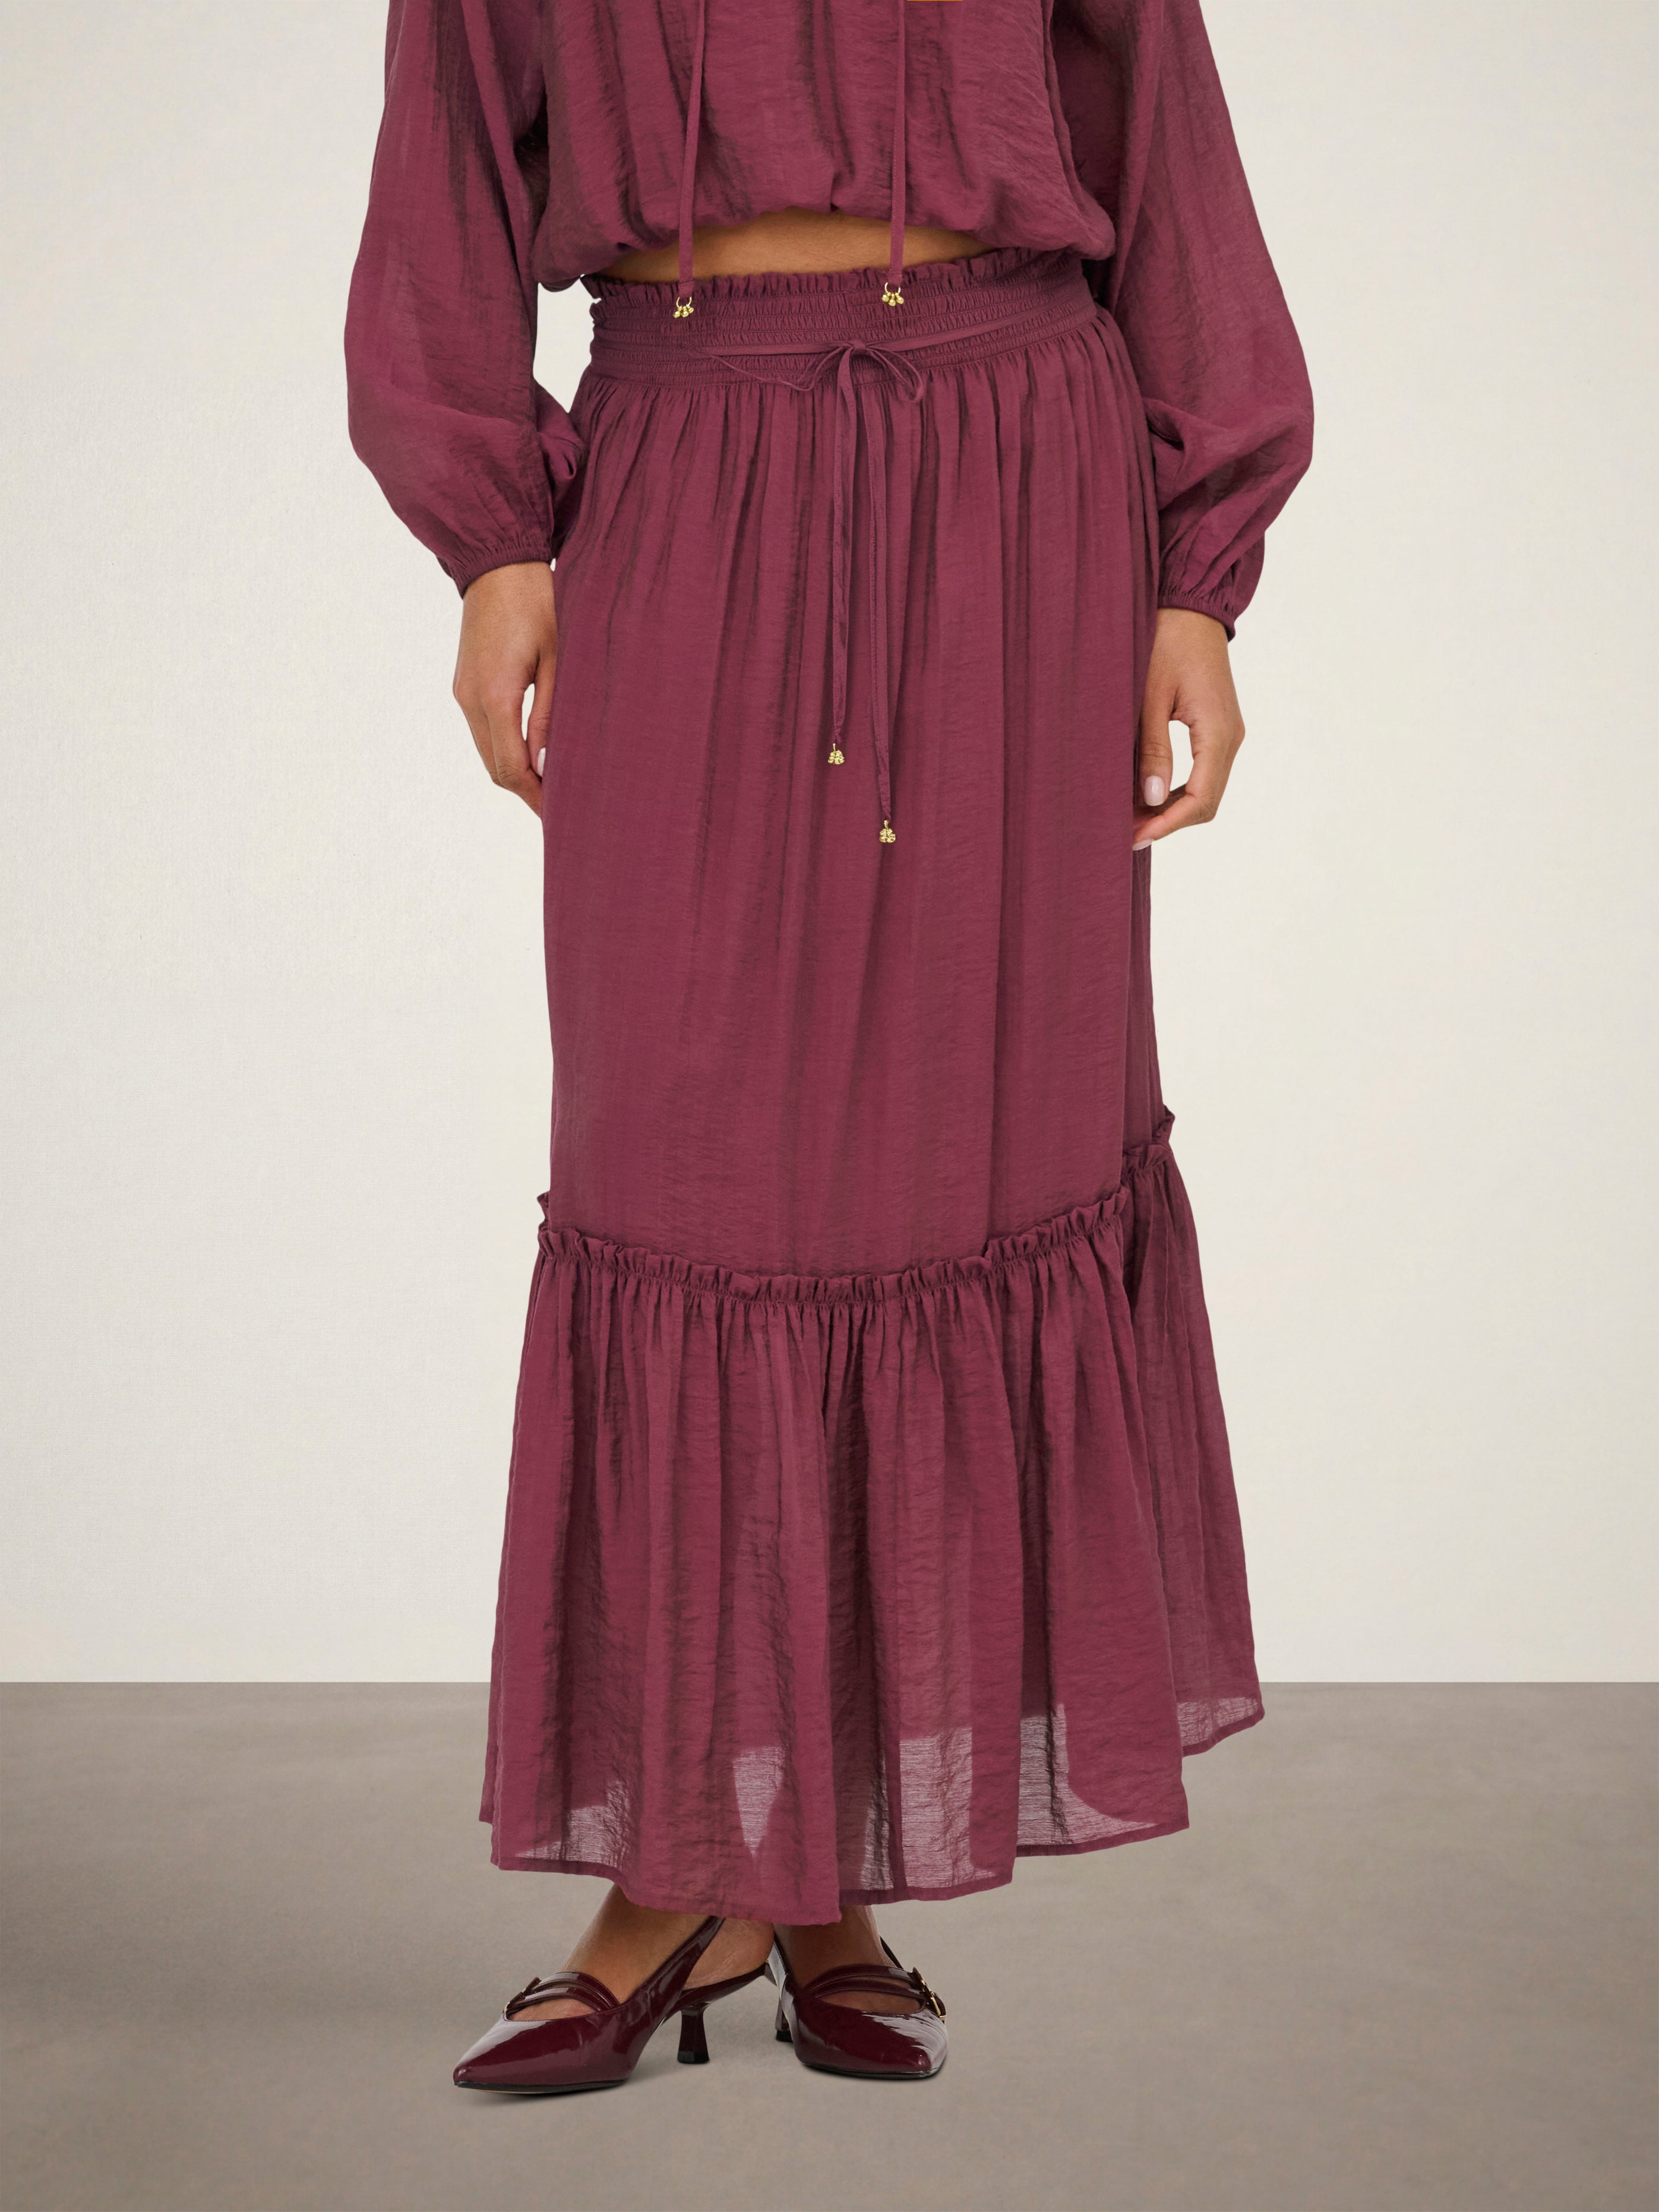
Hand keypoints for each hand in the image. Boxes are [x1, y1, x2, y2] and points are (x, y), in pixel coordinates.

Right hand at [452, 562, 557, 814]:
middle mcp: (471, 699)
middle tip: (563, 811)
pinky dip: (506, 751)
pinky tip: (533, 756)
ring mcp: (463, 692)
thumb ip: (551, 715)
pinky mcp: (464, 685)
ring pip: (487, 753)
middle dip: (527, 793)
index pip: (511, 768)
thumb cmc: (538, 603)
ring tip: (552, 788)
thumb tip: (546, 765)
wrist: (497, 563)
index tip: (562, 816)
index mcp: (495, 694)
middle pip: (495, 768)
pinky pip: (483, 732)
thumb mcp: (558, 659)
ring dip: (516, 774)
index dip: (536, 797)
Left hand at [1133, 607, 1244, 848]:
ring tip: (1129, 816)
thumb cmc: (1166, 640)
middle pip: (1206, 802)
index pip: (1200, 799)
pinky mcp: (1218, 728)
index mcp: (1218, 731)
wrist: (1191, 606)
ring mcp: (1228, 733)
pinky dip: (1177, 788)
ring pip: (1205, 789)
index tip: (1134, 837)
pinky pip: (1203, 771)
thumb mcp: (1150, 696)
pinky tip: (1146, 792)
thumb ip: (1152, 748)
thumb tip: (1151, 798)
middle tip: (1125, 832)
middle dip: (1167, 822)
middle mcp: (1231, 737)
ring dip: (1170, 808)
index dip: (1167, 824)